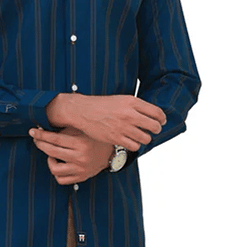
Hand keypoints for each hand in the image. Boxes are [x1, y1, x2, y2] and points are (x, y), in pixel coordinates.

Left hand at [28, 126, 114, 184]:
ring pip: (54, 169)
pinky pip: (61, 179)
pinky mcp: (81, 177)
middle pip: (52, 152)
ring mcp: (80, 170)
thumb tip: (45, 127)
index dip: (41, 135)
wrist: (111, 152)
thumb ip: (65, 129)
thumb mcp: (82, 129)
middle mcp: (80, 158)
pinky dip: (56, 172)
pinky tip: (58, 163)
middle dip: (41, 144)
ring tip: (52, 154)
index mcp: (81, 144)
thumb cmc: (95, 138)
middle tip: (37, 140)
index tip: (33, 132)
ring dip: (49, 160)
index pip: (55, 139)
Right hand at [45, 93, 166, 151]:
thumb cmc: (102, 105)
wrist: (84, 111)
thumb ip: (136, 106)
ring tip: (141, 136)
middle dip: (156, 129)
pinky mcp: (116, 138)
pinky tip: (131, 141)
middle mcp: (129, 114)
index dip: (162, 118)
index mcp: (132, 102)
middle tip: (153, 130)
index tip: (161, 121)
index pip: (157, 112)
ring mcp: (123, 127)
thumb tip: (152, 115)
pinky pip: (134, 146)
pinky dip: (135, 145)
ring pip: (146, 138)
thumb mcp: (122, 99)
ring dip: (145, 138)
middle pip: (154, 126)